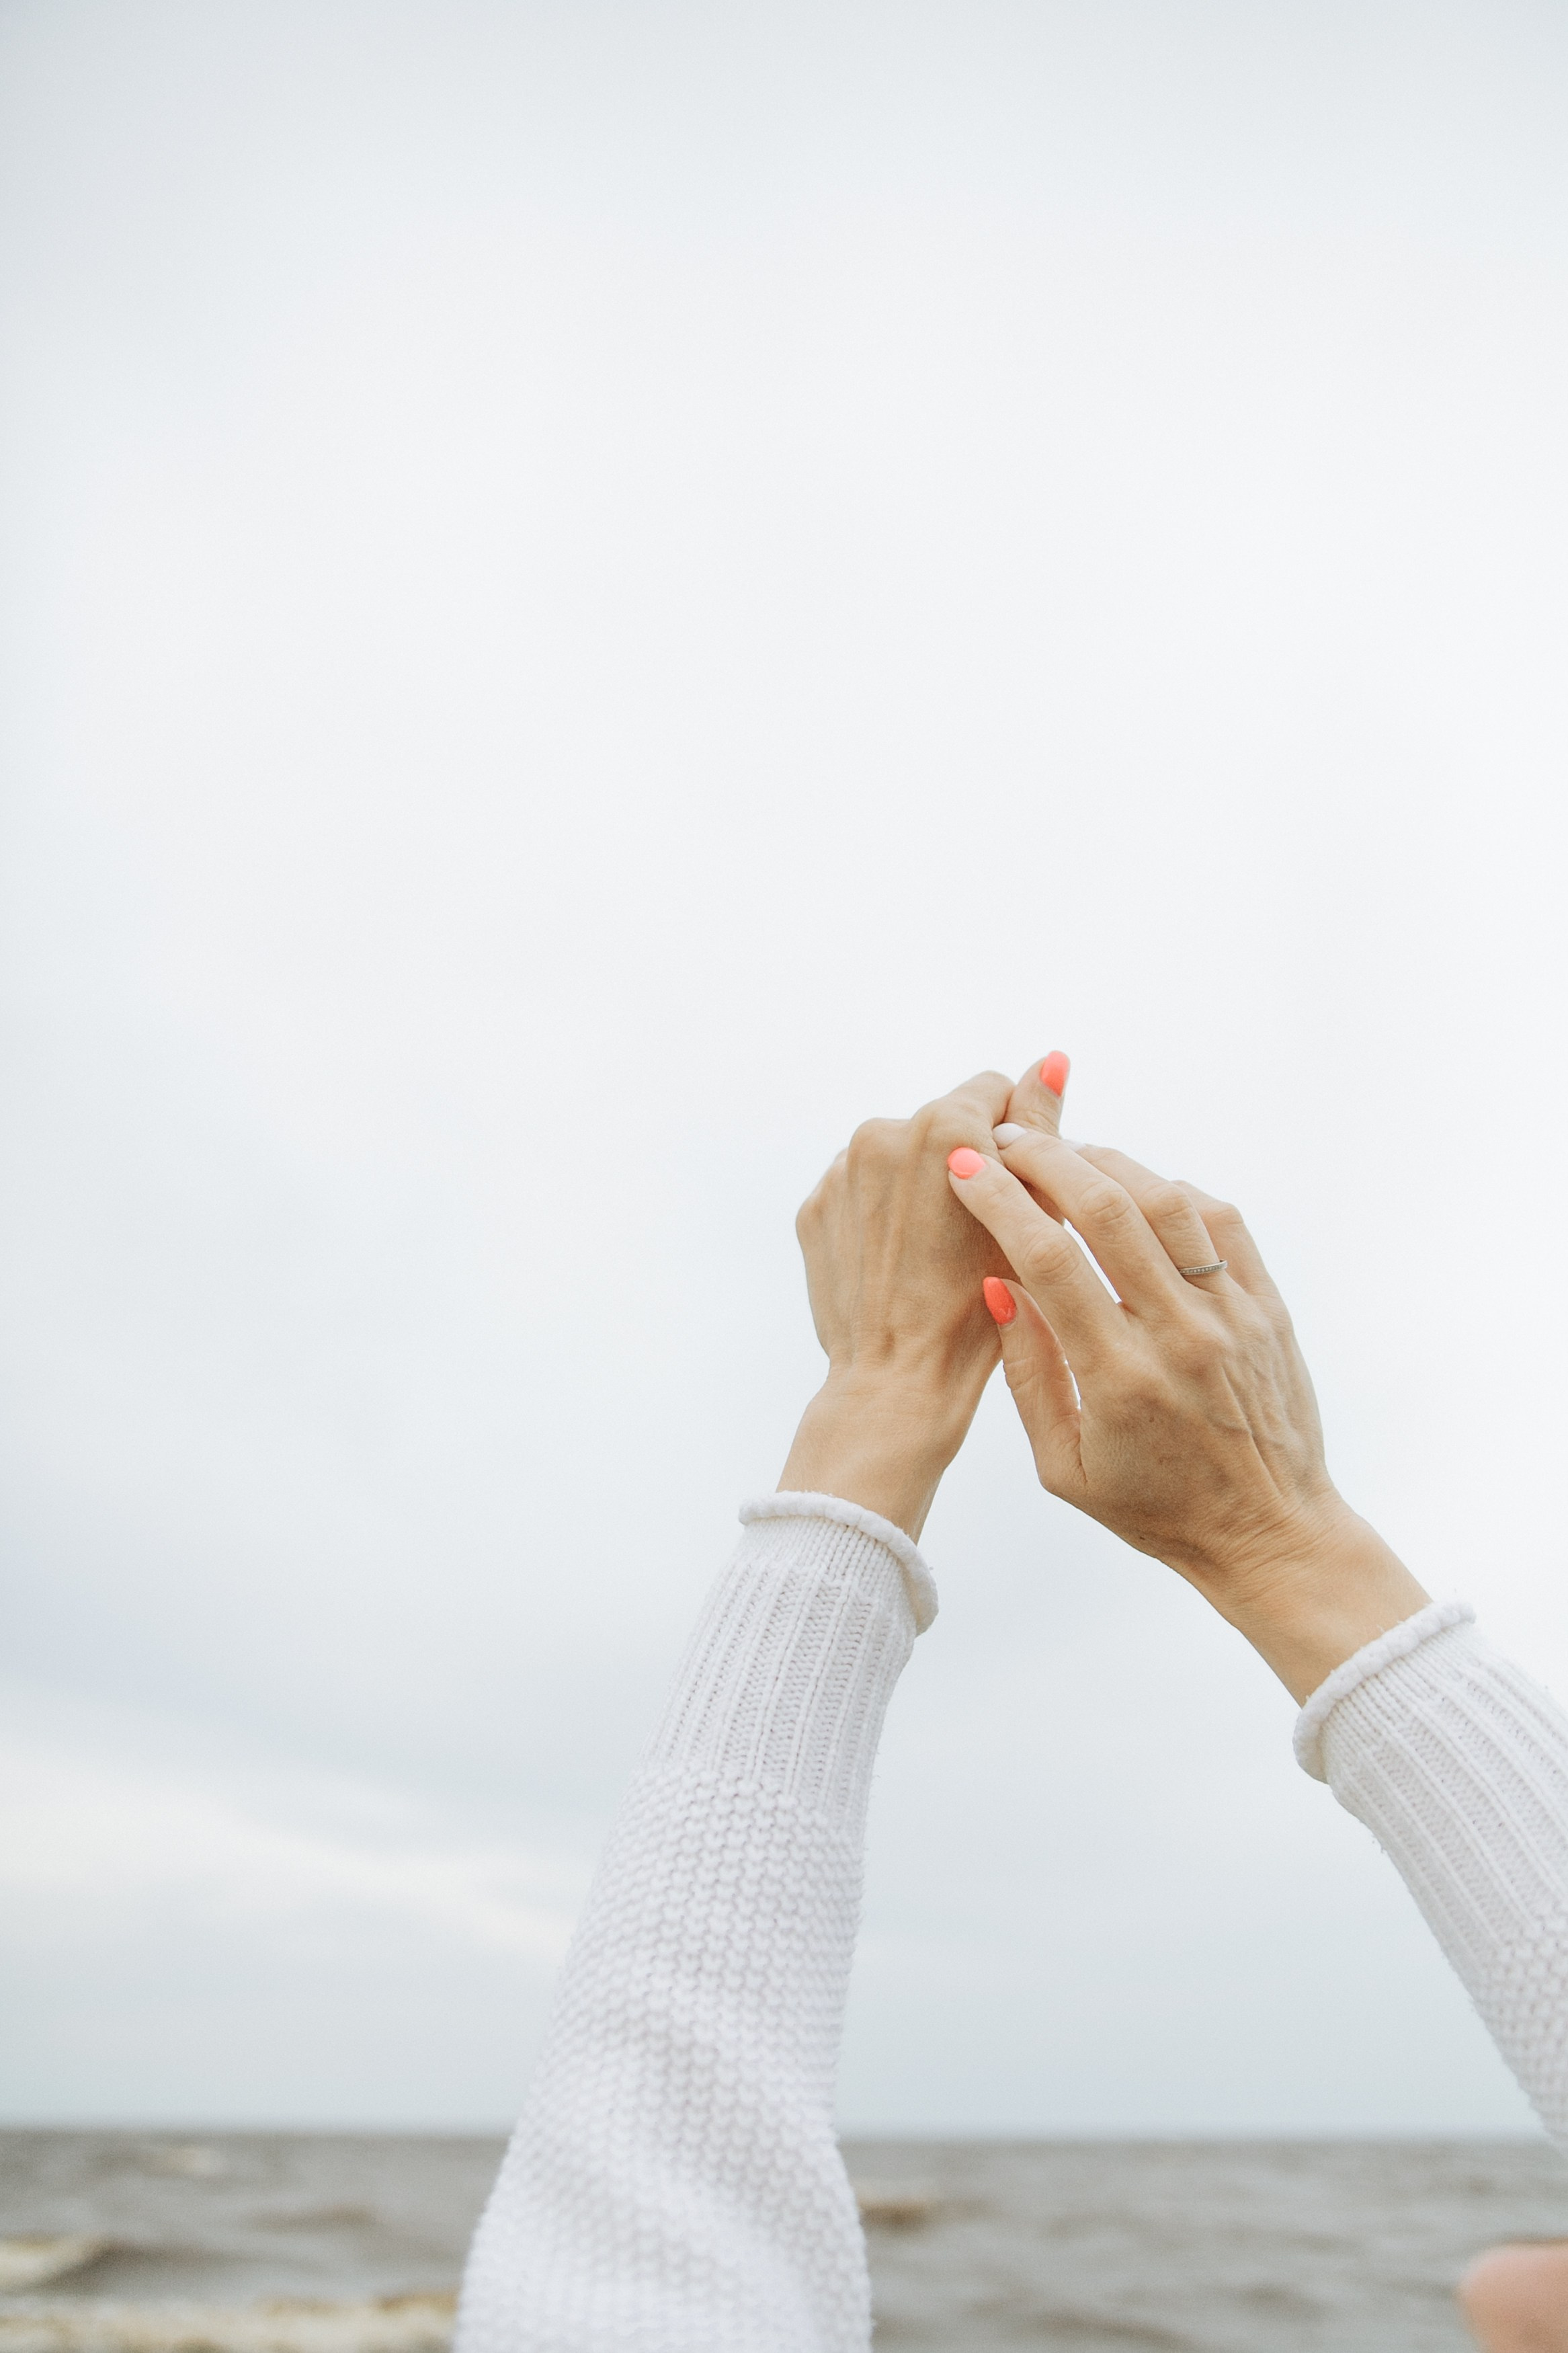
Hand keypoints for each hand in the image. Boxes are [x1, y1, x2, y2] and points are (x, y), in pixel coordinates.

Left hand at [779, 1068, 1027, 1537]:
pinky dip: (883, 1217)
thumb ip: (1039, 1130)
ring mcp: (840, 1173)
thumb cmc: (980, 1308)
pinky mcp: (814, 1209)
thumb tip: (1048, 1059)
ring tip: (939, 1253)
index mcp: (942, 1125)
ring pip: (899, 1158)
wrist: (898, 1383)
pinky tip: (902, 1263)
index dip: (1014, 1139)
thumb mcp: (1029, 1216)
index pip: (992, 1091)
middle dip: (965, 1161)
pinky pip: (861, 1193)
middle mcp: (881, 1133)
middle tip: (981, 1229)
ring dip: (921, 1186)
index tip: (1016, 1189)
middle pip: (942, 1123)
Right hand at [947, 1083, 1428, 1699]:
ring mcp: (1232, 1315)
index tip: (965, 1169)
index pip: (1049, 1260)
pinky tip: (1134, 1187)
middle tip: (1006, 1139)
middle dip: (1046, 1159)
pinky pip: (1219, 1220)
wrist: (1269, 1531)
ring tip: (1062, 1151)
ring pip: (1166, 1199)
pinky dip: (1170, 1189)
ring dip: (1106, 1161)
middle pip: (1107, 1208)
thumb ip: (1028, 1374)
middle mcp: (1181, 1335)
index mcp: (1120, 1379)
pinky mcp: (1267, 1305)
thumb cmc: (1155, 1508)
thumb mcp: (1064, 1467)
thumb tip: (997, 1285)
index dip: (999, 1203)